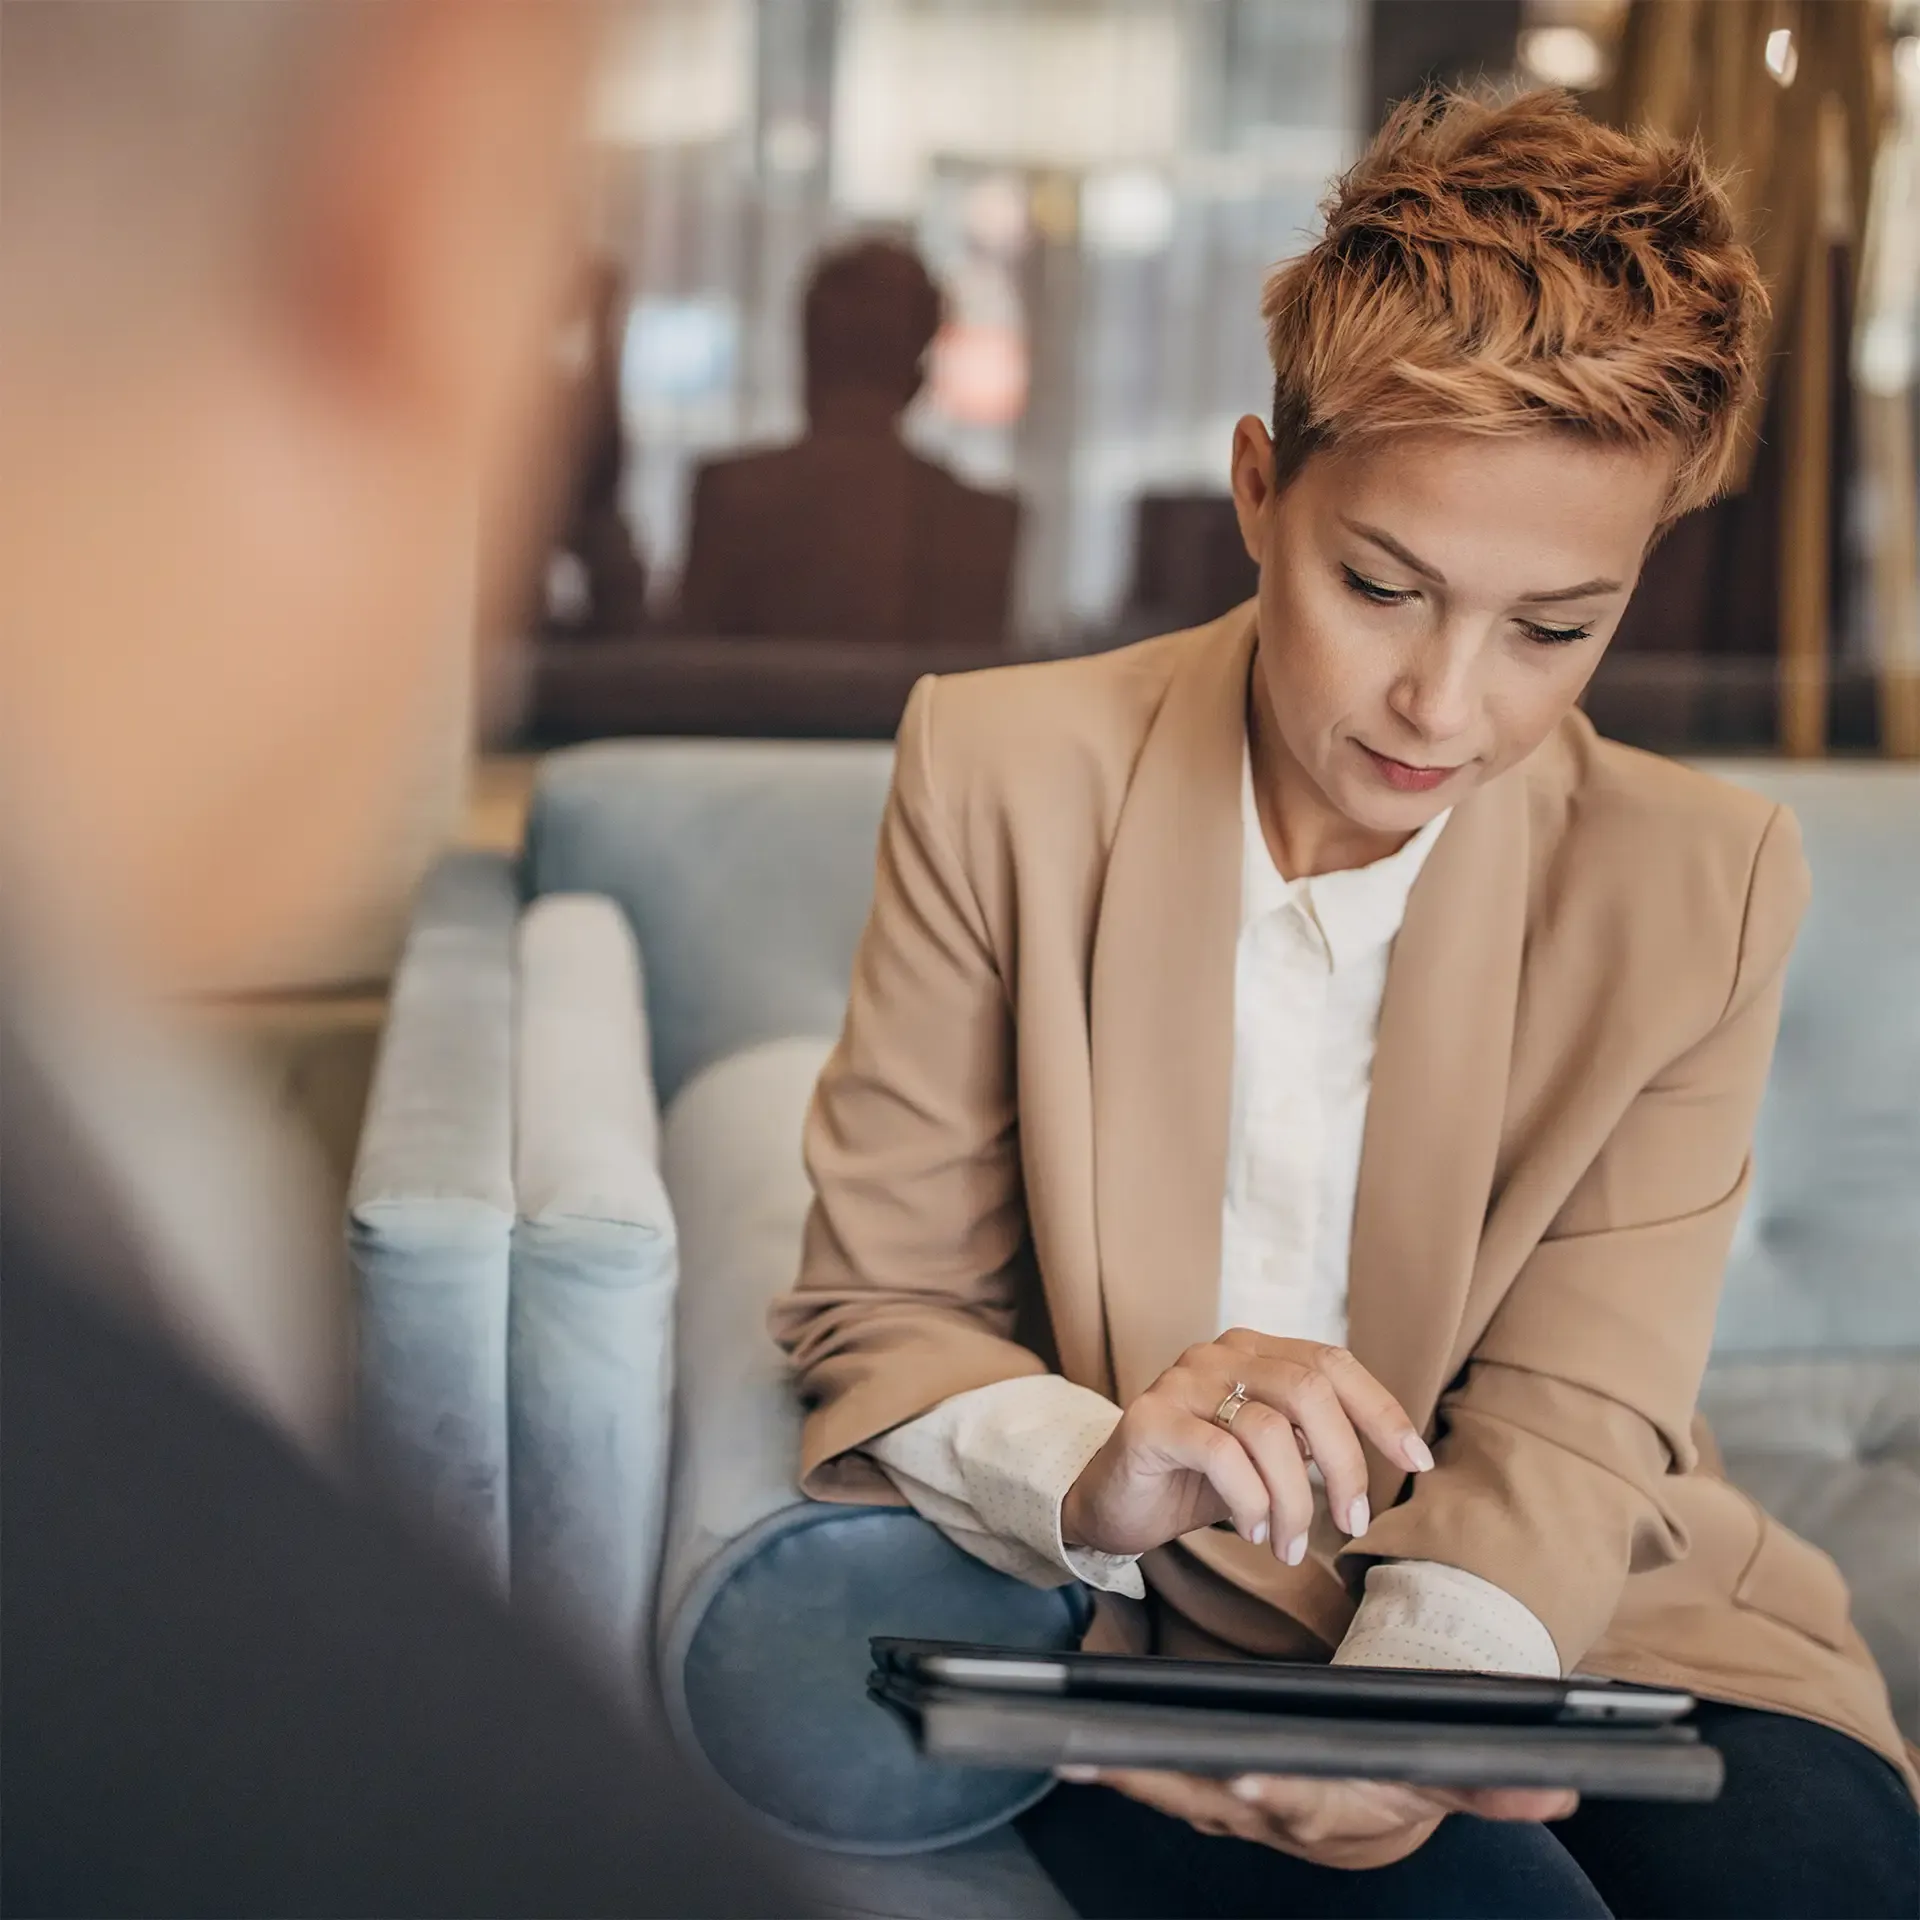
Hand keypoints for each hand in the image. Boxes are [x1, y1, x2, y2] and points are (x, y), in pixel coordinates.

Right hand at [1060, 1331, 1433, 1564]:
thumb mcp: (1264, 1455)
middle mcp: (1218, 1355)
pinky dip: (1250, 1500)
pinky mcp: (1150, 1421)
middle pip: (1309, 1390)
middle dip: (1345, 1462)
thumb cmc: (1194, 1479)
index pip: (1332, 1363)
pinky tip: (1252, 1530)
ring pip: (1269, 1430)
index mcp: (1253, 1353)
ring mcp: (1181, 1383)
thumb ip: (1309, 1440)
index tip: (1416, 1460)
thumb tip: (1383, 1455)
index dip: (1381, 1409)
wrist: (1110, 1502)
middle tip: (1352, 1521)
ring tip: (1288, 1544)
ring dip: (1294, 1501)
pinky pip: (1221, 1455)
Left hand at [1061, 1767, 1576, 1869]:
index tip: (1256, 1778)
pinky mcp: (1206, 1783)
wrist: (1368, 1802)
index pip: (1305, 1803)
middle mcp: (1274, 1811)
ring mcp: (1234, 1802)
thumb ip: (1493, 1783)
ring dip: (1123, 1774)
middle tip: (1106, 1761)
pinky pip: (1156, 1774)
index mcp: (1330, 1806)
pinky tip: (1074, 1750)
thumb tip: (1557, 1786)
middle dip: (1161, 1781)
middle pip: (1213, 1796)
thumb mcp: (1447, 1777)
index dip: (1282, 1792)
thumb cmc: (1401, 1779)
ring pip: (1172, 1788)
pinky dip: (1120, 1764)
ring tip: (1070, 1753)